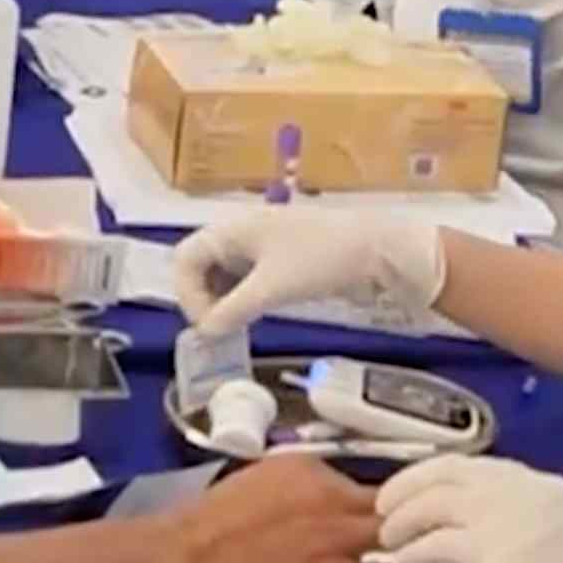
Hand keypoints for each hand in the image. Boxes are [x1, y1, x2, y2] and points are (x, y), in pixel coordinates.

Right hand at [161, 459, 468, 562]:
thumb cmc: (208, 530)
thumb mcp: (253, 487)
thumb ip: (291, 491)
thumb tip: (308, 504)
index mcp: (305, 466)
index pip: (362, 477)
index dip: (390, 494)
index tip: (410, 499)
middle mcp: (327, 492)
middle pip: (394, 498)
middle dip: (426, 508)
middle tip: (459, 513)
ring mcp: (334, 533)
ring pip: (399, 531)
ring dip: (432, 540)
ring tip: (463, 546)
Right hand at [171, 207, 447, 338]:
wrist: (378, 249)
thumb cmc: (321, 259)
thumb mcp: (272, 287)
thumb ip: (233, 311)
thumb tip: (205, 333)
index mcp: (232, 229)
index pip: (185, 258)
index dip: (188, 293)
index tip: (208, 325)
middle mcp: (241, 233)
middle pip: (201, 266)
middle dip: (202, 299)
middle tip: (219, 331)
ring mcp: (261, 245)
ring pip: (223, 275)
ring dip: (222, 302)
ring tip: (234, 329)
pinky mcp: (280, 259)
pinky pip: (246, 279)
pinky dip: (241, 299)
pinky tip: (252, 318)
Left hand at [378, 458, 562, 562]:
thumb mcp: (556, 516)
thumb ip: (519, 503)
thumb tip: (478, 506)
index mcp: (530, 480)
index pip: (463, 463)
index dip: (427, 473)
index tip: (410, 484)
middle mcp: (513, 489)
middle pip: (440, 474)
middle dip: (404, 488)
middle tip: (385, 506)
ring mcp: (499, 517)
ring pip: (429, 505)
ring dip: (402, 522)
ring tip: (391, 539)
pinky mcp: (488, 553)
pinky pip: (433, 544)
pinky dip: (413, 553)